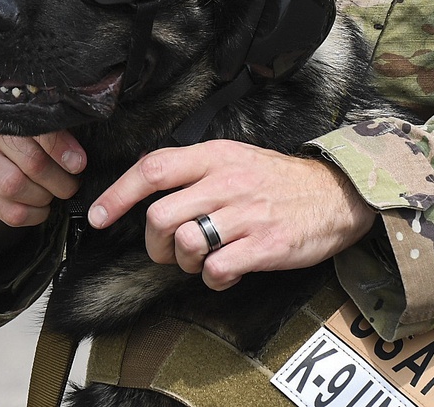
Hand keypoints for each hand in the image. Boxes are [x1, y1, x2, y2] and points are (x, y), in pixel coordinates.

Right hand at [0, 128, 86, 228]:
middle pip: (31, 163)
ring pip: (15, 188)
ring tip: (53, 193)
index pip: (40, 133)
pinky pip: (8, 212)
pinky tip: (40, 207)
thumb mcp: (47, 128)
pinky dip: (32, 215)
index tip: (80, 164)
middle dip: (59, 181)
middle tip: (71, 185)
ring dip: (44, 197)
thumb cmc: (32, 137)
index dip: (62, 150)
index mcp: (14, 115)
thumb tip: (78, 162)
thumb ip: (62, 137)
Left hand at [87, 140, 375, 290]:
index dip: (118, 194)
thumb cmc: (278, 181)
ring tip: (203, 258)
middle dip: (154, 242)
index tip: (97, 217)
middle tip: (168, 250)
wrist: (337, 195)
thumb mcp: (236, 158)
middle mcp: (228, 180)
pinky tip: (227, 269)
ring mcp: (247, 213)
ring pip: (185, 244)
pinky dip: (213, 277)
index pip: (154, 168)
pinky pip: (216, 270)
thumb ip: (196, 169)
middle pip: (160, 215)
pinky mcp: (266, 245)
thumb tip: (147, 188)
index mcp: (217, 155)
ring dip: (184, 262)